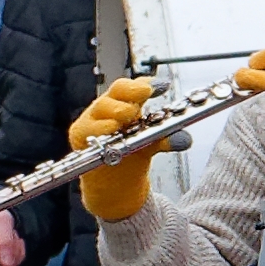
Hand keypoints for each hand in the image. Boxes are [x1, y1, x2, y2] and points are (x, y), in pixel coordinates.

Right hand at [69, 77, 156, 222]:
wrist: (112, 183)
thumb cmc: (129, 154)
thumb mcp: (152, 144)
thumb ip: (166, 139)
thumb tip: (184, 139)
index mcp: (128, 102)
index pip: (137, 85)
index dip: (149, 82)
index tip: (163, 86)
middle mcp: (110, 106)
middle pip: (118, 89)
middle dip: (132, 91)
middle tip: (145, 94)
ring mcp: (93, 118)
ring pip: (103, 106)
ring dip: (117, 110)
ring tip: (128, 115)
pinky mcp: (80, 134)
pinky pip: (89, 128)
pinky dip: (100, 128)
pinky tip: (111, 129)